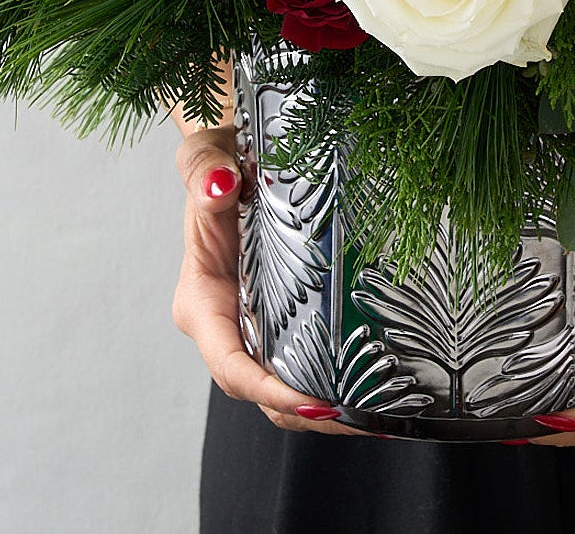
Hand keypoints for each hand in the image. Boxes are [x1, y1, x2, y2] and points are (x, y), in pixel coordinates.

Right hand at [171, 123, 366, 435]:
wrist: (231, 155)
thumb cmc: (217, 157)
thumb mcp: (205, 155)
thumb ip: (206, 171)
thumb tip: (221, 186)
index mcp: (201, 298)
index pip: (229, 361)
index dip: (267, 389)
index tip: (311, 401)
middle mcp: (224, 323)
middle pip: (258, 389)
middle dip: (303, 413)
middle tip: (358, 419)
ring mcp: (251, 324)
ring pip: (280, 385)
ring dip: (320, 409)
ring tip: (373, 416)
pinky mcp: (277, 318)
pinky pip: (298, 361)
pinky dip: (327, 382)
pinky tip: (369, 388)